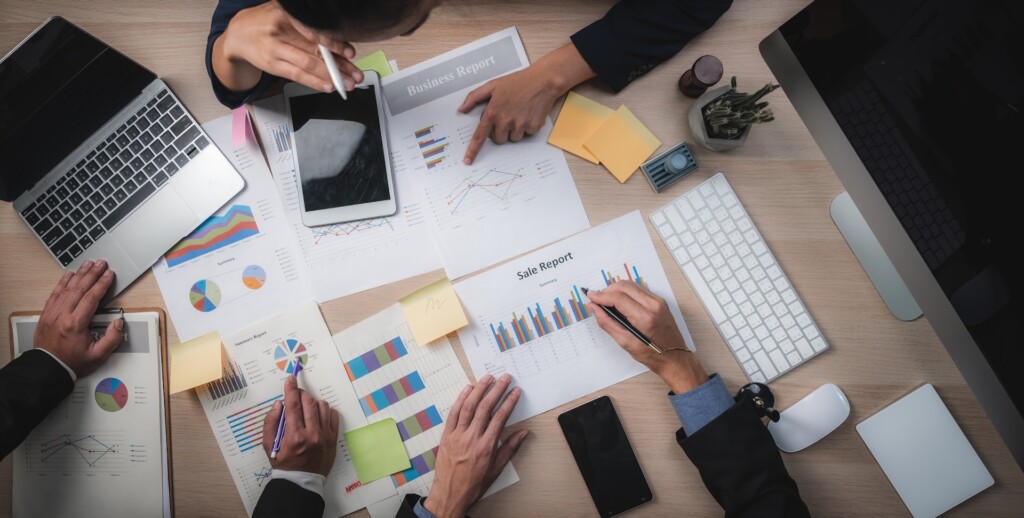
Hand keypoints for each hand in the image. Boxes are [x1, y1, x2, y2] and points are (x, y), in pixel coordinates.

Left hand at [34, 260, 123, 377]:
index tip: (109, 275)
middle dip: (92, 274)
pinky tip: (69, 274)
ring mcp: (52, 313)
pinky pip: (55, 293)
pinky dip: (62, 282)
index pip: (91, 298)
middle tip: (101, 263)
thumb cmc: (72, 361)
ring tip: (88, 264)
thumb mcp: (98, 355)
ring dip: (79, 274)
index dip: (102, 284)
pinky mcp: (47, 313)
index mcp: (76, 324)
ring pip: (67, 288)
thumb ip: (112, 339)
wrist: (48, 367)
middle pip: (79, 288)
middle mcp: (62, 315)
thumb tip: (119, 323)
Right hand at [214, 2, 362, 93]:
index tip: (350, 52)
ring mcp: (275, 48)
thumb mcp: (285, 13)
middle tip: (356, 75)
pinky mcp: (272, 64)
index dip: (335, 42)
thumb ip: (307, 24)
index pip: (315, 30)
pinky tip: (328, 87)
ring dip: (331, 76)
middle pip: (316, 49)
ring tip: (348, 84)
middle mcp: (281, 29)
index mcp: (288, 13)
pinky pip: (297, 75)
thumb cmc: (268, 23)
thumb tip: (338, 40)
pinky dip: (314, 82)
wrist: (238, 34)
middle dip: (340, 64)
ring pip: (308, 64)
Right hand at [262, 376, 338, 475]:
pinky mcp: (333, 438)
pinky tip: (318, 415)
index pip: (293, 405)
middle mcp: (312, 434)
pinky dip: (325, 411)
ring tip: (306, 408)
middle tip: (295, 396)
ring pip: (322, 406)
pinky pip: (333, 415)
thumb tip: (278, 404)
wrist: (301, 481)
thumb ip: (270, 423)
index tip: (290, 379)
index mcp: (294, 436)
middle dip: (301, 394)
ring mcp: (325, 436)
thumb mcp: (269, 446)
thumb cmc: (283, 463)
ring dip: (313, 402)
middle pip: (309, 402)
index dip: (291, 389)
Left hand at [425, 374, 528, 517]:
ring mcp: (457, 435)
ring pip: (469, 406)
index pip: (500, 417)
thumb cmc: (473, 484)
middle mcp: (471, 438)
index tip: (516, 391)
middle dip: (497, 390)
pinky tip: (467, 389)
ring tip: (487, 378)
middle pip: (485, 407)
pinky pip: (453, 413)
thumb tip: (524, 433)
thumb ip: (510, 448)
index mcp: (486, 446)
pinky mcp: (446, 435)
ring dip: (479, 390)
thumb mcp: (496, 469)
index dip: (509, 401)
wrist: (449, 495)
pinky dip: (460, 399)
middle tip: (505, 378)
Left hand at [461, 43, 595, 163]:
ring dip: (515, 130)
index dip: (473, 150)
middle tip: (507, 116)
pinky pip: (526, 134)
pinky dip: (527, 127)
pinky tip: (529, 113)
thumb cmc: (517, 82)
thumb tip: (462, 109)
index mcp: (493, 111)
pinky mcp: (533, 127)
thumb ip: (475, 97)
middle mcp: (505, 120)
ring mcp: (520, 125)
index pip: (480, 136)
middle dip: (501, 131)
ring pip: (513, 138)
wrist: (542, 81)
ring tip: (520, 112)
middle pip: (498, 139)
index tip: (468, 160)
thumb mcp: (493, 85)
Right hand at [586, 281, 708, 393]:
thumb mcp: (626, 343)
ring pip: (631, 285)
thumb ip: (608, 323)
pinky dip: (627, 292)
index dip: (601, 296)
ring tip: (607, 302)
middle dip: (607, 290)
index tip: (591, 297)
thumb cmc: (654, 355)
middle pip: (624, 286)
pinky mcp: (660, 301)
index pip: (618, 297)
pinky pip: (639, 290)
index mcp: (645, 317)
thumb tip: (595, 309)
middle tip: (597, 300)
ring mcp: (658, 302)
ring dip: (617, 290)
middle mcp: (654, 305)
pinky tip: (621, 303)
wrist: (675, 358)